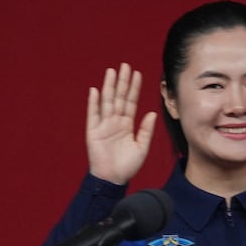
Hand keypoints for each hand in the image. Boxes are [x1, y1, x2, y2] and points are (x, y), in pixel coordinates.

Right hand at [86, 63, 156, 184]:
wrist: (112, 180)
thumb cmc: (127, 166)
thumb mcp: (142, 147)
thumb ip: (146, 130)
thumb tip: (152, 112)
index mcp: (127, 125)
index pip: (131, 101)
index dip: (134, 88)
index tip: (137, 74)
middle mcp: (115, 122)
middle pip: (118, 97)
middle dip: (122, 82)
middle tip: (125, 65)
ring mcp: (104, 126)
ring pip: (106, 102)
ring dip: (108, 87)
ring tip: (111, 72)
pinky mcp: (93, 132)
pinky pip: (93, 115)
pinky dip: (93, 103)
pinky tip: (95, 91)